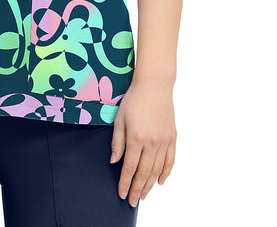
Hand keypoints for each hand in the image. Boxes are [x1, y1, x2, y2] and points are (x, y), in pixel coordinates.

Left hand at [110, 80, 176, 206]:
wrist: (154, 86)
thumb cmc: (134, 100)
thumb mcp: (119, 119)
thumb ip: (117, 142)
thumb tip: (114, 161)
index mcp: (136, 138)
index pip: (129, 167)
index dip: (125, 182)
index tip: (122, 193)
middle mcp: (152, 142)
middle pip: (144, 173)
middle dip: (137, 189)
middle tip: (133, 201)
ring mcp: (164, 141)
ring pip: (157, 170)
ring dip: (150, 185)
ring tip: (144, 195)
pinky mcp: (173, 138)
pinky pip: (170, 161)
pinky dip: (165, 173)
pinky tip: (160, 181)